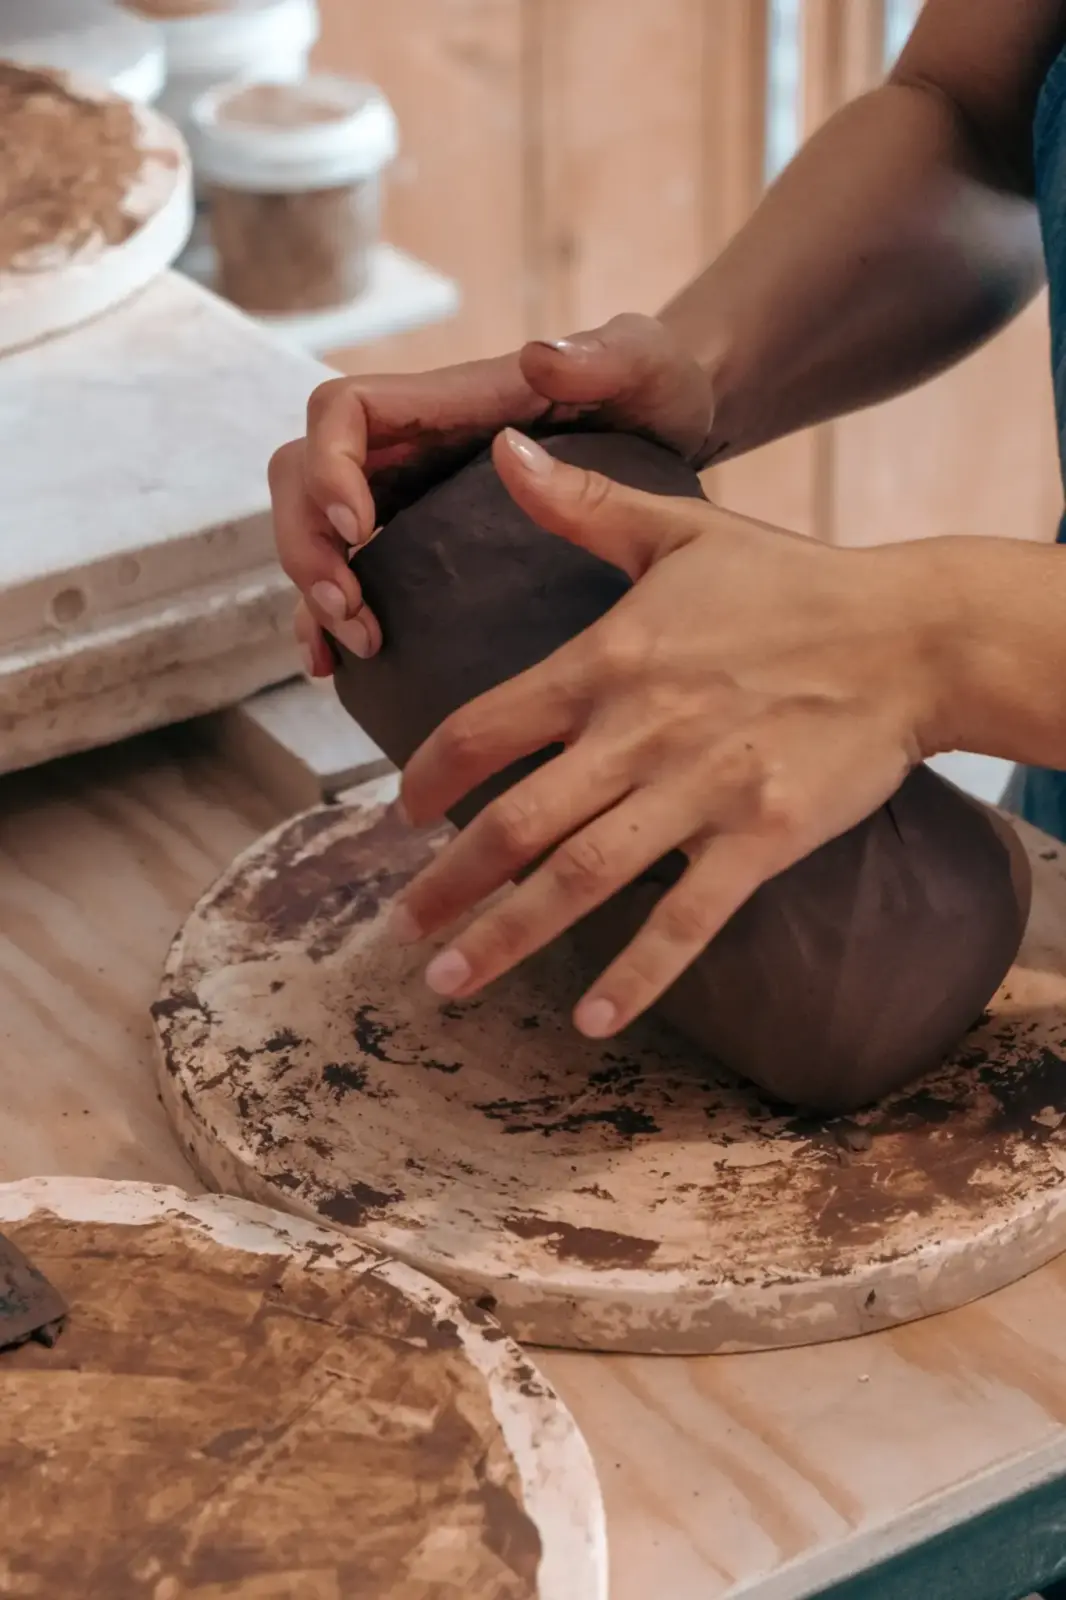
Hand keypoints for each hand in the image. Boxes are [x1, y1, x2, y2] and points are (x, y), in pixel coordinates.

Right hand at [267, 314, 713, 674]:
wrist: (676, 434)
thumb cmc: (658, 391)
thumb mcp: (646, 365)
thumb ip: (605, 355)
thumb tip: (538, 359)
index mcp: (447, 402)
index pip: (343, 411)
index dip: (328, 466)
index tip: (357, 529)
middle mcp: (412, 448)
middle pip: (303, 477)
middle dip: (308, 547)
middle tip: (353, 613)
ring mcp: (410, 499)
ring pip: (316, 534)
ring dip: (316, 594)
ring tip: (361, 648)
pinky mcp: (423, 550)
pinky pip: (350, 578)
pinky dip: (329, 621)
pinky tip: (340, 668)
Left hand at [392, 429, 949, 1037]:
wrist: (911, 634)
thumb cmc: (793, 583)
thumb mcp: (681, 530)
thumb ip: (581, 504)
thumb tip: (502, 445)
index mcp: (608, 661)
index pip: (485, 727)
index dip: (428, 777)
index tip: (399, 814)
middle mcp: (640, 732)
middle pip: (516, 823)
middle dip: (447, 884)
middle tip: (401, 930)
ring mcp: (701, 791)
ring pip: (582, 879)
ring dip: (507, 937)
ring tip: (452, 985)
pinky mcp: (763, 839)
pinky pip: (689, 920)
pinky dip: (638, 973)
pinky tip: (592, 1020)